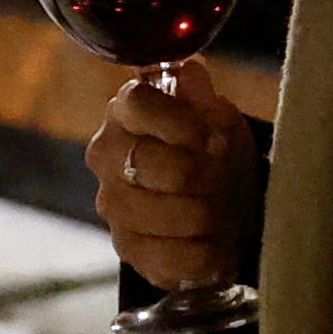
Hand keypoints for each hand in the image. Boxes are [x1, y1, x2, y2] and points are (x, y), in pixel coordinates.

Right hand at [89, 65, 265, 293]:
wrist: (225, 199)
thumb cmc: (217, 150)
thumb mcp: (218, 116)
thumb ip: (202, 95)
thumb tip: (190, 75)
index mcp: (125, 112)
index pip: (137, 104)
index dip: (181, 122)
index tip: (212, 137)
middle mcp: (106, 156)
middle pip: (153, 164)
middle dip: (204, 174)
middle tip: (225, 178)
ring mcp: (113, 205)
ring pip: (168, 215)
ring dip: (211, 216)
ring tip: (227, 210)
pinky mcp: (128, 250)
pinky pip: (172, 258)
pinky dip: (207, 254)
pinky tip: (219, 244)